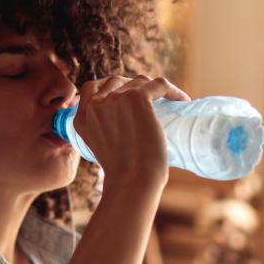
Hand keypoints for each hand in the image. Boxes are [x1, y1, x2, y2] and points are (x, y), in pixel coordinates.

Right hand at [72, 75, 189, 187]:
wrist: (132, 182)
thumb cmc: (123, 175)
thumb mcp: (100, 150)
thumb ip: (102, 133)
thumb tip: (123, 125)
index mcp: (81, 118)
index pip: (91, 88)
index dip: (109, 88)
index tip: (124, 95)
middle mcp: (95, 105)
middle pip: (116, 81)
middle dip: (132, 87)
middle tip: (150, 101)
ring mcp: (115, 99)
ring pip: (138, 82)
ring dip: (152, 89)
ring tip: (166, 101)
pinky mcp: (137, 98)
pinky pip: (159, 85)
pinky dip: (173, 91)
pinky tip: (182, 100)